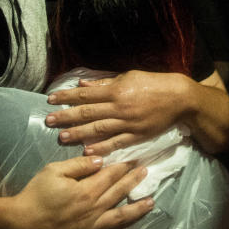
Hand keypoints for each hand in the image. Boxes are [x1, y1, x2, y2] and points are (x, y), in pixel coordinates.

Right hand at [7, 155, 152, 228]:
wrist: (22, 222)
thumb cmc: (37, 193)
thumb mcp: (53, 170)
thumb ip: (78, 165)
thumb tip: (99, 160)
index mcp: (86, 190)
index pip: (110, 175)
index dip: (124, 166)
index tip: (136, 158)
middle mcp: (93, 209)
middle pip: (118, 192)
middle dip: (134, 181)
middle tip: (147, 171)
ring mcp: (92, 228)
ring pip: (120, 217)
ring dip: (137, 209)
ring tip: (151, 201)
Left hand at [46, 70, 190, 155]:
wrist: (179, 98)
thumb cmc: (153, 83)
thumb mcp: (128, 76)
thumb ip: (104, 83)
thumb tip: (82, 85)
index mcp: (116, 90)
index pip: (86, 94)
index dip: (67, 96)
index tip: (51, 99)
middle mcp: (119, 107)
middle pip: (88, 112)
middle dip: (66, 116)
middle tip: (49, 121)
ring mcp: (128, 123)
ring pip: (98, 129)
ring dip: (79, 134)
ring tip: (62, 137)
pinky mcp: (137, 135)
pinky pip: (116, 143)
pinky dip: (101, 148)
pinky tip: (88, 152)